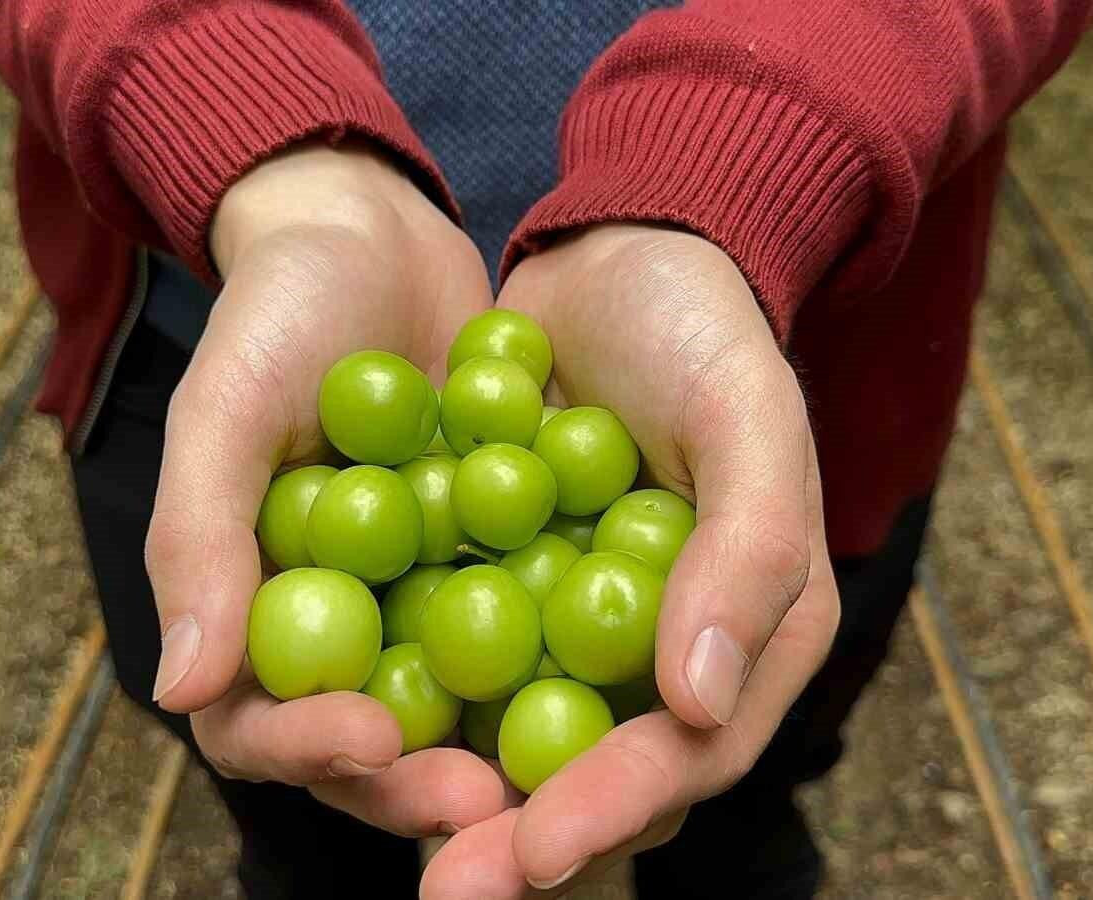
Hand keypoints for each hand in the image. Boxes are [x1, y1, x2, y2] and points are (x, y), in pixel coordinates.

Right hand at [145, 142, 509, 836]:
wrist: (371, 234)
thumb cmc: (275, 312)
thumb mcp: (225, 408)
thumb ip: (199, 539)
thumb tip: (183, 688)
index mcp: (252, 611)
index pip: (259, 722)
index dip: (308, 748)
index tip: (371, 739)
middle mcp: (338, 626)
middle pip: (368, 744)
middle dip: (423, 782)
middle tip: (493, 799)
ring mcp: (419, 601)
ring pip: (457, 707)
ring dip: (504, 744)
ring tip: (567, 766)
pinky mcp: (495, 565)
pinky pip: (529, 627)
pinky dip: (565, 654)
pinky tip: (628, 669)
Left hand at [421, 225, 841, 896]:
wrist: (612, 253)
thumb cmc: (700, 327)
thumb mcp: (748, 416)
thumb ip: (747, 553)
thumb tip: (699, 706)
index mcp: (749, 636)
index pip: (690, 754)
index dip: (615, 809)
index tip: (536, 847)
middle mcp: (663, 658)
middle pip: (594, 778)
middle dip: (518, 840)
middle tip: (444, 884)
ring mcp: (577, 632)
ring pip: (515, 742)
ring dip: (451, 790)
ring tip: (379, 810)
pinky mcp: (503, 593)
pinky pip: (456, 666)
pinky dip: (410, 698)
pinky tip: (343, 723)